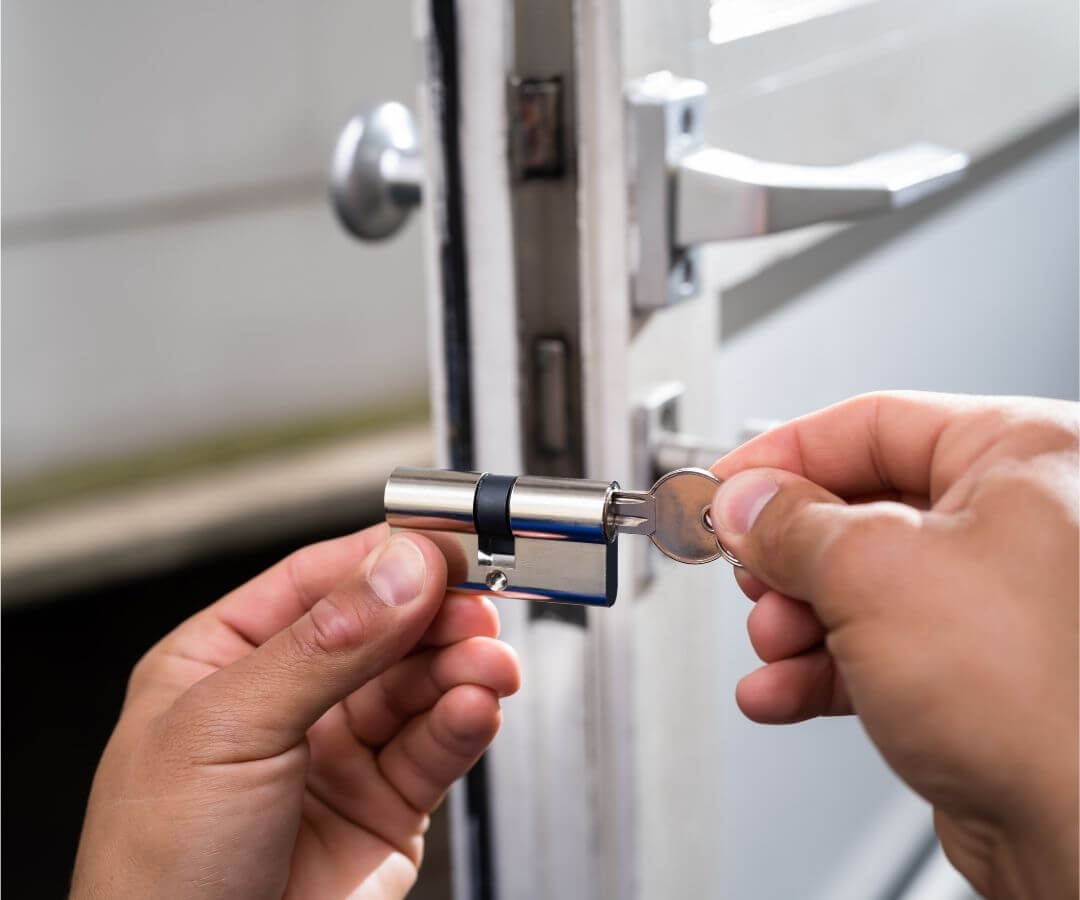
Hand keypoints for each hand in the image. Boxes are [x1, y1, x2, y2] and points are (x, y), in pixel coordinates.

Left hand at [71, 524, 519, 898]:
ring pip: (421, 684)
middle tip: (476, 605)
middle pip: (384, 628)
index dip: (385, 558)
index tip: (442, 544)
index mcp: (226, 661)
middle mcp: (288, 700)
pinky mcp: (387, 807)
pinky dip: (465, 723)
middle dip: (435, 614)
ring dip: (461, 667)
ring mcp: (340, 754)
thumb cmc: (155, 877)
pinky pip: (437, 746)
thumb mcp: (227, 732)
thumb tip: (400, 570)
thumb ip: (324, 646)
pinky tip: (474, 708)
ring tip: (486, 665)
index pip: (321, 581)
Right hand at [709, 392, 1076, 899]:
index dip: (782, 456)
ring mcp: (999, 600)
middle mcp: (1020, 522)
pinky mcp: (978, 671)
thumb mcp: (874, 573)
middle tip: (747, 570)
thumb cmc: (1043, 696)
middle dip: (789, 555)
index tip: (727, 484)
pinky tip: (781, 691)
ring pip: (862, 587)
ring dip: (796, 621)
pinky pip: (878, 650)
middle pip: (860, 510)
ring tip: (772, 645)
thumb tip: (744, 504)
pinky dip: (821, 670)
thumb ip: (790, 525)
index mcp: (1023, 457)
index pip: (871, 425)